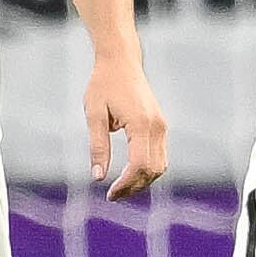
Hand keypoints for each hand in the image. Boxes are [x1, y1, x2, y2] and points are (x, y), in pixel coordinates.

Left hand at [85, 55, 171, 195]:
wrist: (121, 61)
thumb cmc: (103, 84)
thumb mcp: (94, 114)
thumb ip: (97, 146)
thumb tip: (98, 177)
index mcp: (141, 123)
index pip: (140, 165)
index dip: (126, 184)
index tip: (109, 194)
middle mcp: (157, 126)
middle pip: (153, 170)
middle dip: (134, 186)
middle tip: (112, 195)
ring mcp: (162, 126)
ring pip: (160, 166)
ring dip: (142, 180)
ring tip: (120, 187)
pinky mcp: (160, 126)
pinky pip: (160, 156)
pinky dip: (147, 169)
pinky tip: (129, 173)